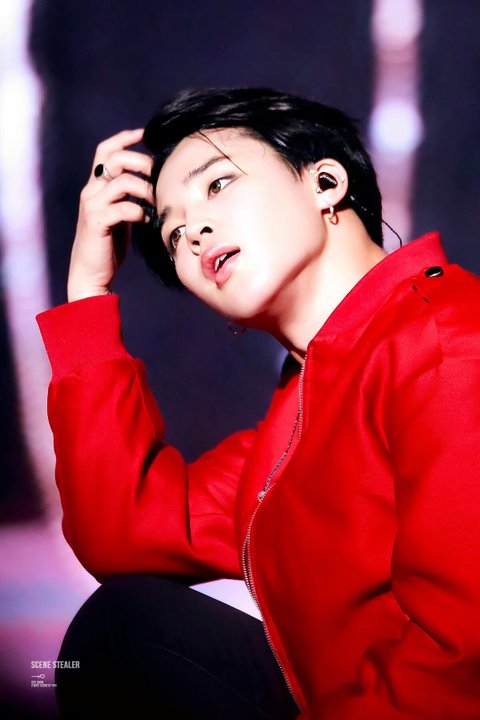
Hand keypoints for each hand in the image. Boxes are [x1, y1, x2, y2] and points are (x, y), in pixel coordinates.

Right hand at [67, 129, 154, 301]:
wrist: (90, 273)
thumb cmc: (108, 246)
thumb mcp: (120, 216)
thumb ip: (128, 198)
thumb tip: (153, 184)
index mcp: (95, 187)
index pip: (105, 150)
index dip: (124, 138)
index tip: (145, 134)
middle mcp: (90, 191)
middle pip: (116, 159)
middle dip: (143, 162)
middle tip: (159, 175)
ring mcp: (92, 205)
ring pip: (123, 181)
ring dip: (146, 190)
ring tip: (156, 203)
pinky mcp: (97, 222)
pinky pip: (124, 207)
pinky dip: (140, 212)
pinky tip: (146, 221)